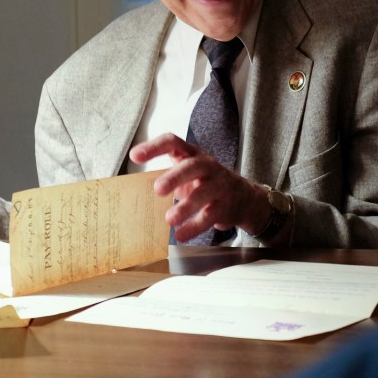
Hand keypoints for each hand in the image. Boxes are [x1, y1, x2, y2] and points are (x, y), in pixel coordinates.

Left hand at [130, 134, 266, 242]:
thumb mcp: (187, 173)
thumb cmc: (206, 183)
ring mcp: (218, 185)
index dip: (154, 147)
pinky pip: (210, 215)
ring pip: (204, 192)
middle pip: (192, 166)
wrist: (244, 198)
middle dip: (175, 177)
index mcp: (191, 154)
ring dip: (186, 206)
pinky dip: (195, 226)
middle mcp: (207, 166)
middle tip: (157, 189)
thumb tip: (133, 193)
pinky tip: (181, 235)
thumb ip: (166, 178)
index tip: (135, 156)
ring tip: (169, 219)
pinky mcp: (225, 205)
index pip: (173, 142)